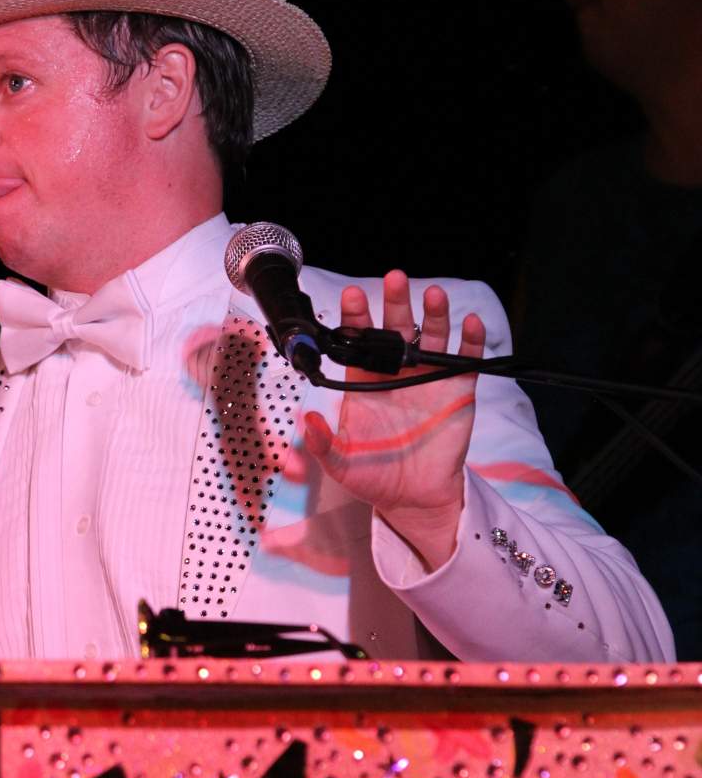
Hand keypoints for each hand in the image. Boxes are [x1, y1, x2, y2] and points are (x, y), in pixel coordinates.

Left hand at [303, 270, 484, 571]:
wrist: (413, 498)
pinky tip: (469, 323)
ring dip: (434, 314)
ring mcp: (428, 378)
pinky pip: (466, 360)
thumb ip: (322, 444)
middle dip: (396, 302)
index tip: (352, 297)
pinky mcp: (457, 390)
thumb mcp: (341, 465)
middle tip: (395, 279)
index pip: (359, 342)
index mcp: (365, 382)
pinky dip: (470, 341)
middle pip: (396, 329)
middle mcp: (396, 372)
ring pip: (432, 337)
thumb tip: (307, 421)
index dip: (356, 319)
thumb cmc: (374, 478)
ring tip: (433, 295)